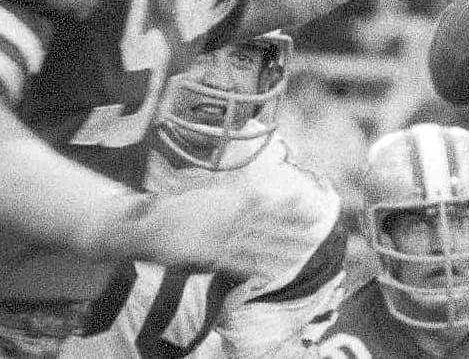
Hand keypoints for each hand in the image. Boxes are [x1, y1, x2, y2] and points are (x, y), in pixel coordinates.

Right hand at [114, 178, 324, 277]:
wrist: (151, 223)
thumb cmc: (180, 210)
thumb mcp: (211, 198)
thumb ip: (233, 199)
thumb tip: (255, 196)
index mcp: (232, 202)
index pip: (268, 203)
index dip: (290, 205)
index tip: (312, 202)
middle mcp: (231, 218)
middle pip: (269, 223)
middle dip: (294, 226)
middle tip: (317, 226)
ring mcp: (222, 236)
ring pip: (259, 244)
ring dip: (281, 248)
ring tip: (302, 251)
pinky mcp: (211, 255)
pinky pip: (238, 264)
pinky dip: (255, 268)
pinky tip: (271, 273)